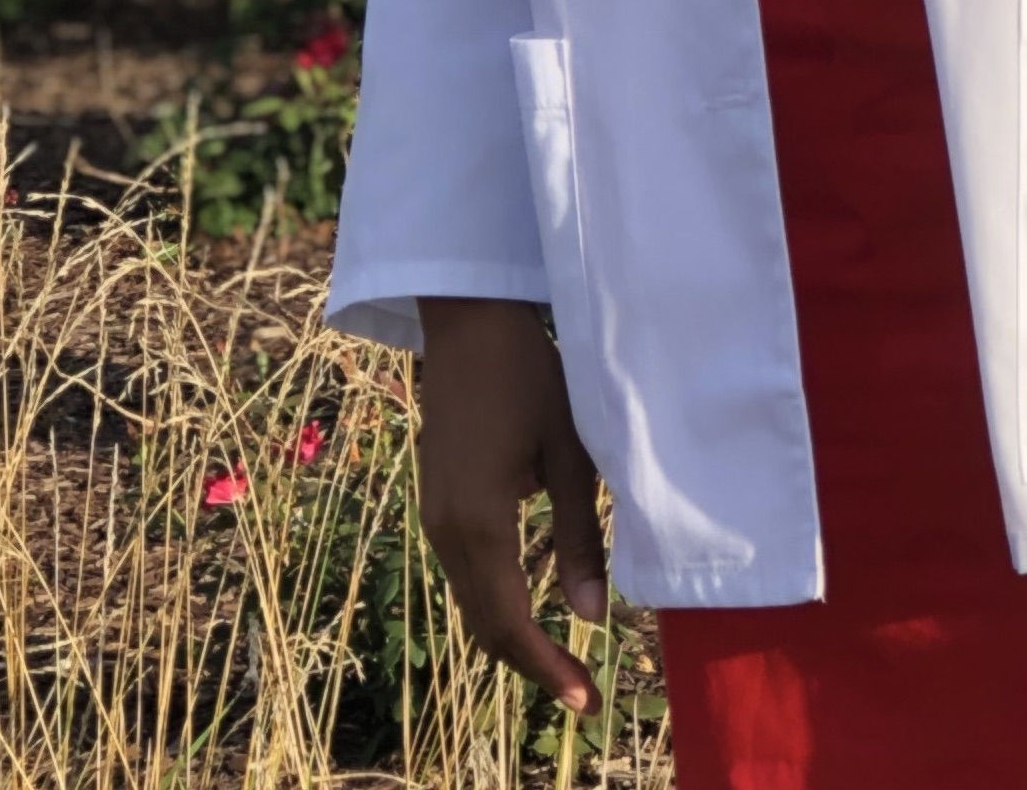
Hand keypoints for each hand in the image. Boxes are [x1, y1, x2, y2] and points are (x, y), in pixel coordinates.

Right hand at [416, 297, 607, 709]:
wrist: (468, 323)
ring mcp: (434, 518)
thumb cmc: (530, 377)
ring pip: (471, 602)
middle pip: (484, 625)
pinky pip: (465, 573)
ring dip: (512, 635)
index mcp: (480, 524)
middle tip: (582, 693)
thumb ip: (579, 536)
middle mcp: (446, 532)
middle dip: (532, 664)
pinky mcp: (436, 501)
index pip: (509, 624)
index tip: (584, 701)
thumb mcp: (570, 453)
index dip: (547, 669)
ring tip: (563, 658)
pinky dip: (496, 602)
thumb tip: (592, 615)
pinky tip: (530, 602)